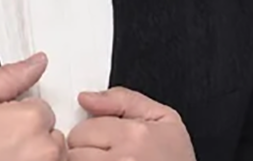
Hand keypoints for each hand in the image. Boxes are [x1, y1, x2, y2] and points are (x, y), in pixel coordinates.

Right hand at [0, 52, 66, 160]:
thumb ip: (9, 76)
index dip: (17, 114)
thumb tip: (36, 62)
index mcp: (30, 120)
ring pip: (51, 154)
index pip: (40, 106)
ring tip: (4, 158)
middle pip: (49, 130)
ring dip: (34, 155)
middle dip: (29, 134)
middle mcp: (45, 149)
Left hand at [66, 87, 195, 160]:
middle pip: (74, 150)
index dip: (93, 135)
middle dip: (85, 151)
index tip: (108, 142)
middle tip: (106, 155)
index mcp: (135, 135)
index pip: (83, 129)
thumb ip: (123, 100)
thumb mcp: (164, 119)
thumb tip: (86, 98)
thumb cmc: (177, 160)